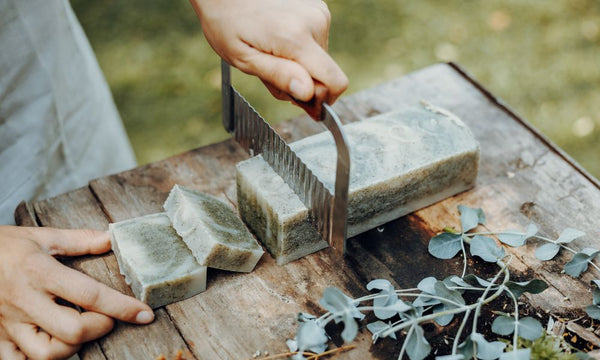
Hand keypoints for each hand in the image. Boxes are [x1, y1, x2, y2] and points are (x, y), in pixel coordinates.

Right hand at [0, 226, 153, 359]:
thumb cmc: (3, 246)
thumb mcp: (41, 236)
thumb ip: (78, 240)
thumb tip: (111, 239)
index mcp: (40, 272)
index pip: (90, 295)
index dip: (123, 307)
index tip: (145, 314)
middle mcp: (25, 301)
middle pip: (72, 331)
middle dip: (99, 327)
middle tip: (105, 317)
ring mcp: (9, 323)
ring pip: (46, 354)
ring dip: (71, 346)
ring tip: (78, 330)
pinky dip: (39, 359)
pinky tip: (51, 343)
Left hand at [190, 0, 347, 115]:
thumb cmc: (227, 24)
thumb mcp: (244, 58)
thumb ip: (278, 76)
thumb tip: (307, 93)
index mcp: (296, 37)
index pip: (335, 82)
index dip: (321, 100)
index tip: (298, 100)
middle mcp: (314, 21)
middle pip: (326, 74)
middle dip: (302, 82)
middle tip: (272, 72)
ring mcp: (318, 12)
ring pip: (320, 60)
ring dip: (298, 65)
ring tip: (272, 53)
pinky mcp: (318, 9)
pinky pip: (317, 44)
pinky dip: (300, 50)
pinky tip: (278, 41)